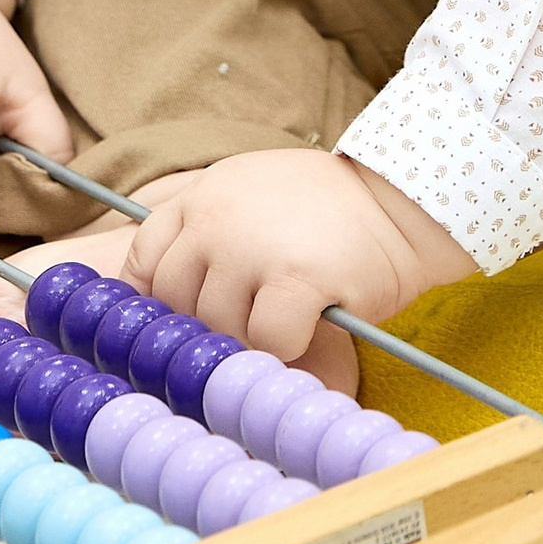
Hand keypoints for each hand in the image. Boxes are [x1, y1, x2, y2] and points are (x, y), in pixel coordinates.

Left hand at [123, 150, 472, 361]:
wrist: (397, 201)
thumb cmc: (325, 211)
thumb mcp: (250, 198)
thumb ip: (208, 236)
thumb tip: (166, 309)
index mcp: (202, 196)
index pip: (145, 262)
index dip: (157, 303)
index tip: (179, 326)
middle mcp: (215, 218)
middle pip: (177, 303)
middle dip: (208, 326)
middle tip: (249, 325)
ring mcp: (251, 247)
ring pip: (219, 328)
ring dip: (251, 338)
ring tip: (287, 317)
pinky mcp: (294, 278)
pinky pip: (266, 340)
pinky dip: (287, 346)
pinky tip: (311, 323)